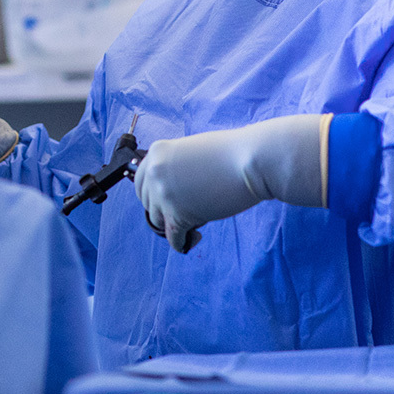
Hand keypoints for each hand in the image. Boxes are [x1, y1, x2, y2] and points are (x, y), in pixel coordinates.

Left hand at [134, 114, 326, 253]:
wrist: (252, 161)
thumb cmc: (232, 153)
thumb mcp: (193, 151)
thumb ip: (176, 166)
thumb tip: (172, 187)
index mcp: (157, 153)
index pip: (140, 179)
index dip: (152, 192)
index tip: (164, 200)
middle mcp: (154, 173)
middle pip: (146, 200)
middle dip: (162, 208)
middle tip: (181, 211)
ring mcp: (164, 194)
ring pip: (157, 220)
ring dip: (172, 224)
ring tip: (194, 221)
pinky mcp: (179, 215)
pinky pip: (172, 237)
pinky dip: (181, 241)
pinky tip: (192, 239)